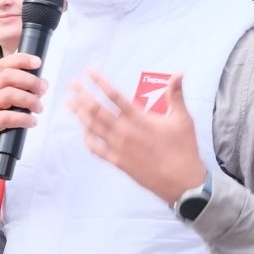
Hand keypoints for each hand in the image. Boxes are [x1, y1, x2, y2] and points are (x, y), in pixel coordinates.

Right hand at [0, 53, 47, 178]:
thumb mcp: (6, 108)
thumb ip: (21, 95)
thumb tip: (42, 84)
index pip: (5, 65)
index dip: (21, 60)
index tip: (38, 63)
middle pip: (8, 76)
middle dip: (30, 81)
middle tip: (42, 91)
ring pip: (8, 94)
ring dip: (30, 100)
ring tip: (38, 109)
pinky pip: (6, 117)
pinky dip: (23, 118)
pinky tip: (31, 122)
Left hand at [67, 70, 205, 204]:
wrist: (181, 182)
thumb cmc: (183, 149)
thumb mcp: (183, 119)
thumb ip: (176, 95)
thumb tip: (178, 74)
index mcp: (139, 119)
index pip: (114, 96)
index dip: (99, 82)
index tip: (89, 72)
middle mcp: (124, 131)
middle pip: (97, 110)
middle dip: (82, 95)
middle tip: (73, 84)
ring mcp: (118, 148)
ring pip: (93, 127)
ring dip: (79, 113)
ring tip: (70, 102)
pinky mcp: (117, 162)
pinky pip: (96, 149)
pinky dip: (87, 139)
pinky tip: (83, 131)